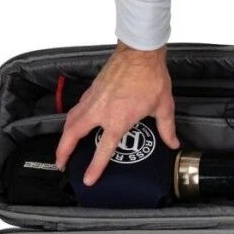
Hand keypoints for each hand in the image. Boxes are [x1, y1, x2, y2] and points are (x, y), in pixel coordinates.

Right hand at [54, 42, 177, 184]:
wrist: (140, 53)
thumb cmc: (151, 78)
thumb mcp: (163, 107)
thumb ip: (166, 129)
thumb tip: (173, 143)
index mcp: (117, 119)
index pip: (103, 149)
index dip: (95, 167)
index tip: (87, 179)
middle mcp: (100, 111)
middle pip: (73, 135)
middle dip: (63, 152)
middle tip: (61, 164)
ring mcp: (93, 99)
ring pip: (70, 121)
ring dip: (64, 137)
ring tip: (62, 149)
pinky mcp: (91, 90)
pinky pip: (76, 109)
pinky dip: (71, 120)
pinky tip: (73, 124)